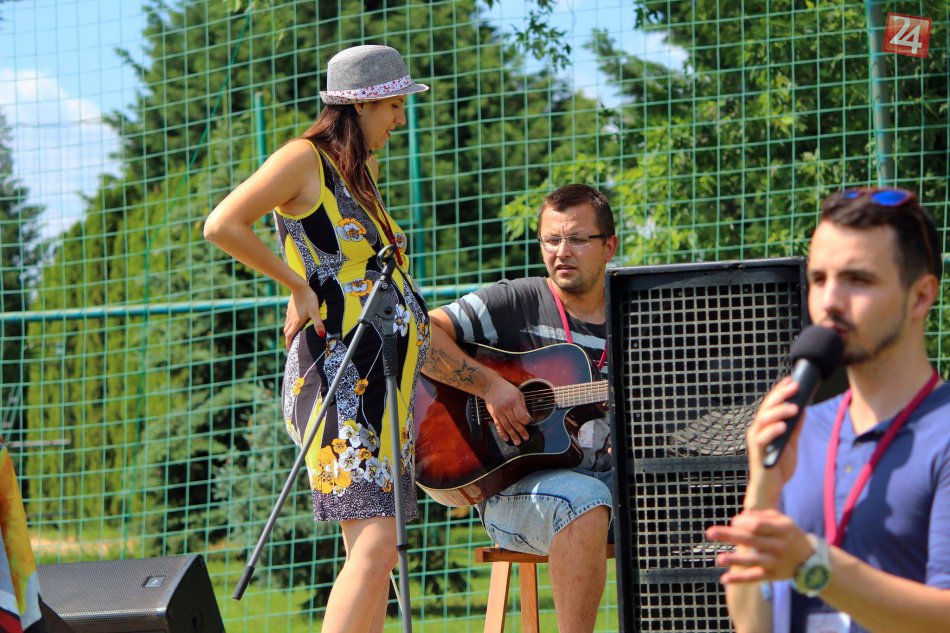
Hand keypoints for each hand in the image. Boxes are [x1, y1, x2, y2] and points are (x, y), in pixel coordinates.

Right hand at [284, 285, 323, 349]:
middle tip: (291, 344)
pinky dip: (289, 323)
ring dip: (288, 331)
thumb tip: (322, 335)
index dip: (288, 343)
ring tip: (292, 335)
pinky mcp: (290, 308)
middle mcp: (291, 319)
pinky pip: (287, 318)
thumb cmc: (309, 299)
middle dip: (288, 339)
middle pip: (287, 332)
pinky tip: (293, 322)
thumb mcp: (315, 312)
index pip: (290, 335)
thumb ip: (318, 324)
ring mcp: (289, 313)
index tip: (288, 350)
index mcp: (297, 322)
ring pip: (286, 325)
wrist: (299, 287)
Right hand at [482, 375, 530, 444]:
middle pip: (514, 422)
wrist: (491, 386)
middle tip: (526, 438)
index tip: (529, 423)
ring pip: (507, 426)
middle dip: (521, 431)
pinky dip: (502, 433)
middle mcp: (506, 408)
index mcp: (514, 402)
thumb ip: (523, 406)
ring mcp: (499, 412)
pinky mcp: (494, 415)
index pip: (521, 416)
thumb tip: (528, 418)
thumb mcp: (518, 394)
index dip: (526, 422)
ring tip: (517, 442)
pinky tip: (506, 438)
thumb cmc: (506, 389)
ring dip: (512, 435)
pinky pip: (498, 426)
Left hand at [706, 509, 813, 584]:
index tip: (733, 522)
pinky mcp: (772, 576)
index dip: (742, 523)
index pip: (757, 525)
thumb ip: (760, 516)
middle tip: (710, 532)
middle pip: (751, 540)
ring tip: (719, 559)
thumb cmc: (788, 534)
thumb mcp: (781, 520)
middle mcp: (779, 546)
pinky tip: (724, 579)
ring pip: (752, 561)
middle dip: (729, 535)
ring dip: (734, 560)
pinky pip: (754, 578)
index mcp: (782, 529)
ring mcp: (775, 562)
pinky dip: (739, 579)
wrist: (810, 560)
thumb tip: (737, 519)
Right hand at [744, 376, 803, 509]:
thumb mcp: (791, 443)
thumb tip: (804, 408)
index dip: (779, 391)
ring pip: (763, 420)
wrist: (770, 489)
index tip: (791, 379)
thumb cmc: (778, 466)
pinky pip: (762, 438)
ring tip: (794, 408)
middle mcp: (757, 430)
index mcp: (765, 426)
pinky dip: (772, 431)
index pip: (770, 404)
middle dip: (780, 396)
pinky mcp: (758, 453)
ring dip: (779, 411)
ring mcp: (756, 441)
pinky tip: (784, 426)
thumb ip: (795, 427)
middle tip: (794, 387)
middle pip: (766, 407)